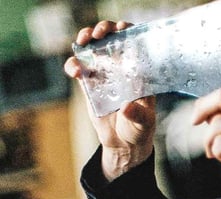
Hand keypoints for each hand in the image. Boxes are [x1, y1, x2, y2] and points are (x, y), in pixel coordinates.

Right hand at [64, 20, 155, 181]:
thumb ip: (138, 115)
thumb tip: (126, 107)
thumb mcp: (144, 124)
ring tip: (84, 42)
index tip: (122, 29)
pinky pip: (78, 67)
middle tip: (99, 34)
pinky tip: (75, 71)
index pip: (134, 43)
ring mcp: (104, 73)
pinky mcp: (89, 83)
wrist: (123, 144)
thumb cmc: (139, 130)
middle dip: (104, 29)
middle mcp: (121, 68)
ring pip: (93, 47)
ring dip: (86, 38)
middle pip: (111, 38)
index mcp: (138, 72)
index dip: (128, 31)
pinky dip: (73, 65)